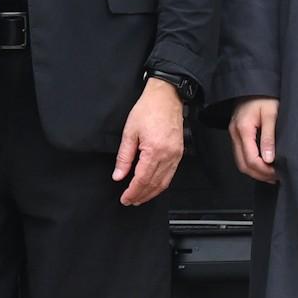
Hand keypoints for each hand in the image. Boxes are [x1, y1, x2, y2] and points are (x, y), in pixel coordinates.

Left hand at [114, 80, 188, 208]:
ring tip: (139, 197)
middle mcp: (168, 156)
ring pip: (164, 182)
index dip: (133, 192)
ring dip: (151, 193)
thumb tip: (118, 175)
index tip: (125, 198)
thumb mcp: (129, 132)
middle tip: (130, 201)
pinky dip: (161, 184)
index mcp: (154, 150)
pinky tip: (152, 186)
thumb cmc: (148, 109)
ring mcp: (176, 155)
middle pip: (154, 184)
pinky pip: (170, 175)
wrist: (166, 97)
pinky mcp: (179, 153)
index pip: (142, 179)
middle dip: (141, 195)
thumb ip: (124, 157)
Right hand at [230, 97, 280, 185]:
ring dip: (256, 171)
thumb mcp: (271, 114)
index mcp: (243, 129)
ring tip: (272, 173)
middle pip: (243, 164)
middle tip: (276, 177)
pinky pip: (241, 154)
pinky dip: (252, 163)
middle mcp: (235, 133)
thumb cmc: (264, 96)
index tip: (278, 172)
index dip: (264, 170)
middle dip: (260, 174)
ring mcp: (234, 134)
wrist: (255, 84)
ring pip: (241, 162)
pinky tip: (264, 164)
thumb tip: (269, 159)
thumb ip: (269, 137)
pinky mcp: (237, 133)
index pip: (250, 159)